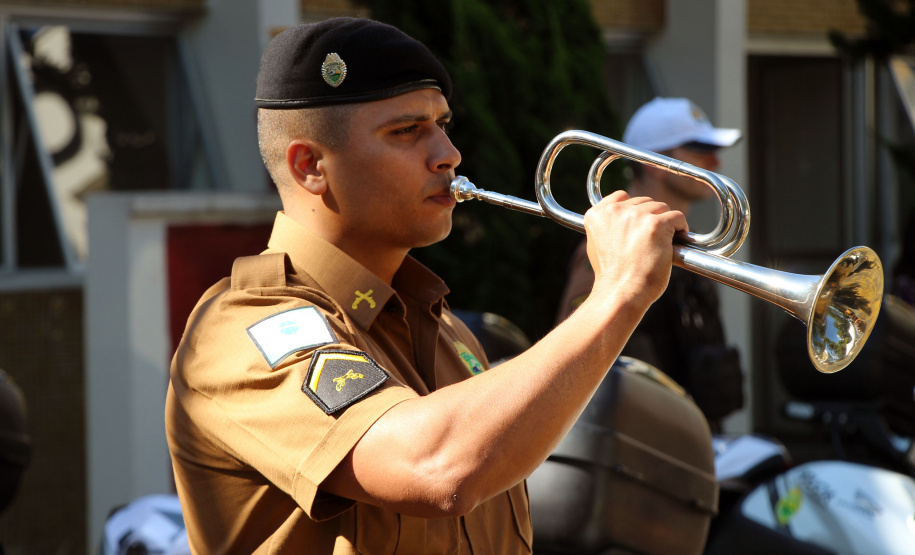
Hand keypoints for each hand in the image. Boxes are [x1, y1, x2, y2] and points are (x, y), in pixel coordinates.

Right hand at [583, 190, 687, 304]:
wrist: (621, 292)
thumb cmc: (612, 276)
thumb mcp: (597, 245)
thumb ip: (607, 226)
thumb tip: (621, 220)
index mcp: (597, 214)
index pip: (621, 197)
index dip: (634, 211)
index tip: (639, 225)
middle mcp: (615, 211)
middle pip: (644, 202)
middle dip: (651, 218)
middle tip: (652, 240)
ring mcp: (636, 216)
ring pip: (662, 208)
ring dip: (666, 223)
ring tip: (662, 243)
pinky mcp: (656, 224)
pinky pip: (677, 217)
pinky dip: (680, 229)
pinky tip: (675, 243)